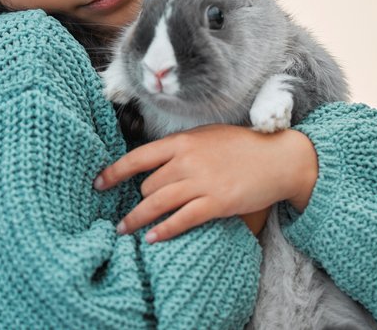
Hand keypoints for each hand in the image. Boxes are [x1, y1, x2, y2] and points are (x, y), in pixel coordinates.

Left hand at [93, 123, 317, 242]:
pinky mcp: (217, 202)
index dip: (113, 172)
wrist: (278, 157)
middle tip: (125, 214)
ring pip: (157, 202)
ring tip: (124, 230)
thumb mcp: (205, 137)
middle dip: (137, 200)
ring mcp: (202, 181)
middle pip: (147, 184)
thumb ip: (180, 149)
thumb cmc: (241, 146)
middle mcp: (187, 160)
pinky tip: (152, 238)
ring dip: (137, 219)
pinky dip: (164, 230)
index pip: (137, 157)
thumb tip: (152, 163)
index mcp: (182, 141)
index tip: (98, 183)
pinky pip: (182, 219)